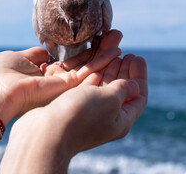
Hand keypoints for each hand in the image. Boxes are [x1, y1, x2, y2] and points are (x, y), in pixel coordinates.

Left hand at [0, 30, 122, 124]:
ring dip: (105, 56)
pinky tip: (114, 53)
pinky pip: (88, 74)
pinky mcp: (65, 87)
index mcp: (46, 74)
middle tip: (117, 36)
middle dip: (100, 51)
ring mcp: (62, 86)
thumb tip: (47, 50)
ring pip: (90, 69)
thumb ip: (36, 54)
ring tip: (120, 43)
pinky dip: (101, 63)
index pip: (72, 62)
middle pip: (84, 64)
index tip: (99, 38)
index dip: (86, 50)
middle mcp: (57, 81)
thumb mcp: (19, 57)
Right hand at [0, 54, 147, 172]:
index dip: (140, 75)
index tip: (137, 57)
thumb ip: (123, 88)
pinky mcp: (75, 108)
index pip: (139, 96)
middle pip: (123, 91)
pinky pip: (90, 90)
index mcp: (122, 119)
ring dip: (111, 72)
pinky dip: (95, 77)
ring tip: (115, 55)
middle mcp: (108, 118)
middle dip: (126, 72)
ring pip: (106, 89)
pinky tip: (97, 67)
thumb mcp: (110, 98)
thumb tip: (134, 86)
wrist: (46, 131)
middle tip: (127, 55)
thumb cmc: (81, 114)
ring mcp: (91, 114)